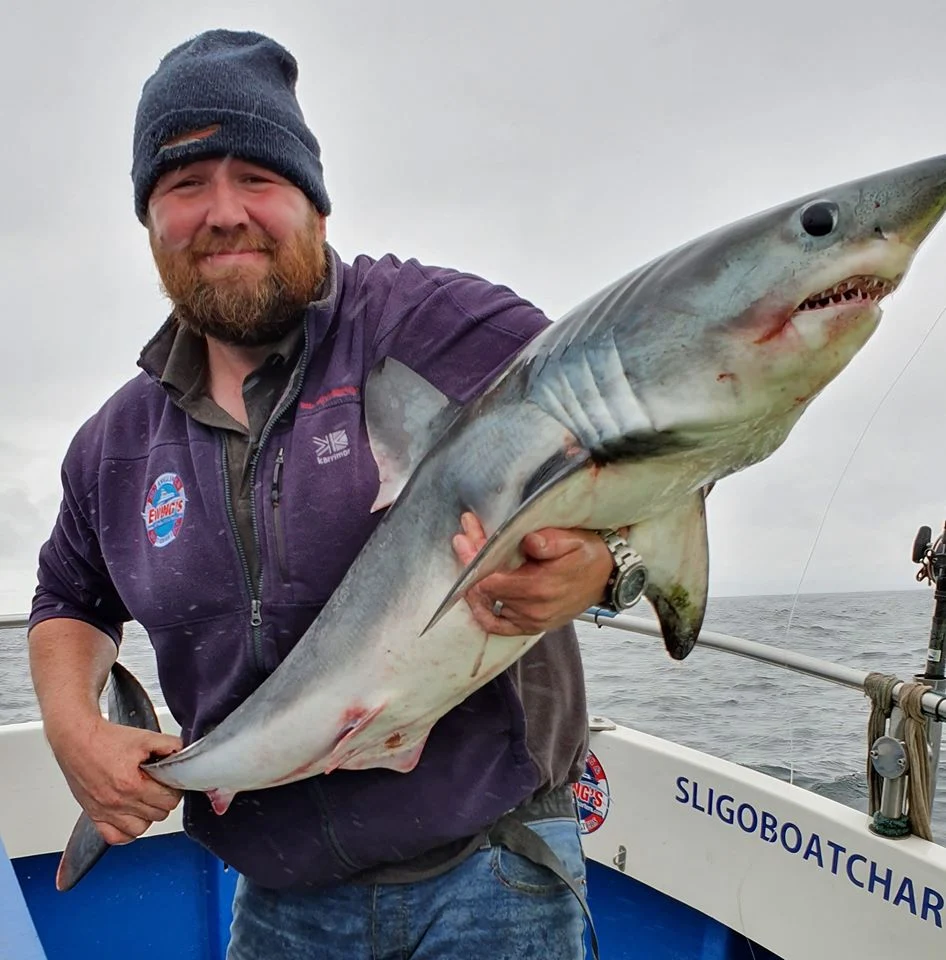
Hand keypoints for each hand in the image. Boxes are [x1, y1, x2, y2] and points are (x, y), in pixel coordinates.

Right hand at [48, 715, 182, 844]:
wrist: (77, 739)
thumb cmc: (106, 739)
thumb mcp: (144, 737)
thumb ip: (169, 746)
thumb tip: (183, 754)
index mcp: (132, 784)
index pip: (168, 800)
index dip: (175, 789)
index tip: (171, 781)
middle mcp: (117, 802)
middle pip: (157, 815)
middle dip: (163, 800)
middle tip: (159, 787)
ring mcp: (104, 811)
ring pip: (139, 829)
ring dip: (147, 816)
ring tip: (146, 799)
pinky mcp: (93, 815)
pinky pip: (115, 837)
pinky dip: (125, 830)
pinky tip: (130, 815)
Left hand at [452, 512, 613, 636]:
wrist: (607, 577)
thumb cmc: (588, 554)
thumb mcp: (573, 539)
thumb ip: (550, 540)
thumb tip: (529, 541)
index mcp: (540, 587)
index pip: (490, 580)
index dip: (473, 559)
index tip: (464, 539)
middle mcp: (533, 609)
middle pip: (486, 590)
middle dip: (472, 563)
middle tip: (464, 538)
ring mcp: (532, 621)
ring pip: (488, 605)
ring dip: (475, 581)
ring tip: (471, 555)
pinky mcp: (533, 626)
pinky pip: (499, 627)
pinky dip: (483, 612)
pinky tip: (474, 597)